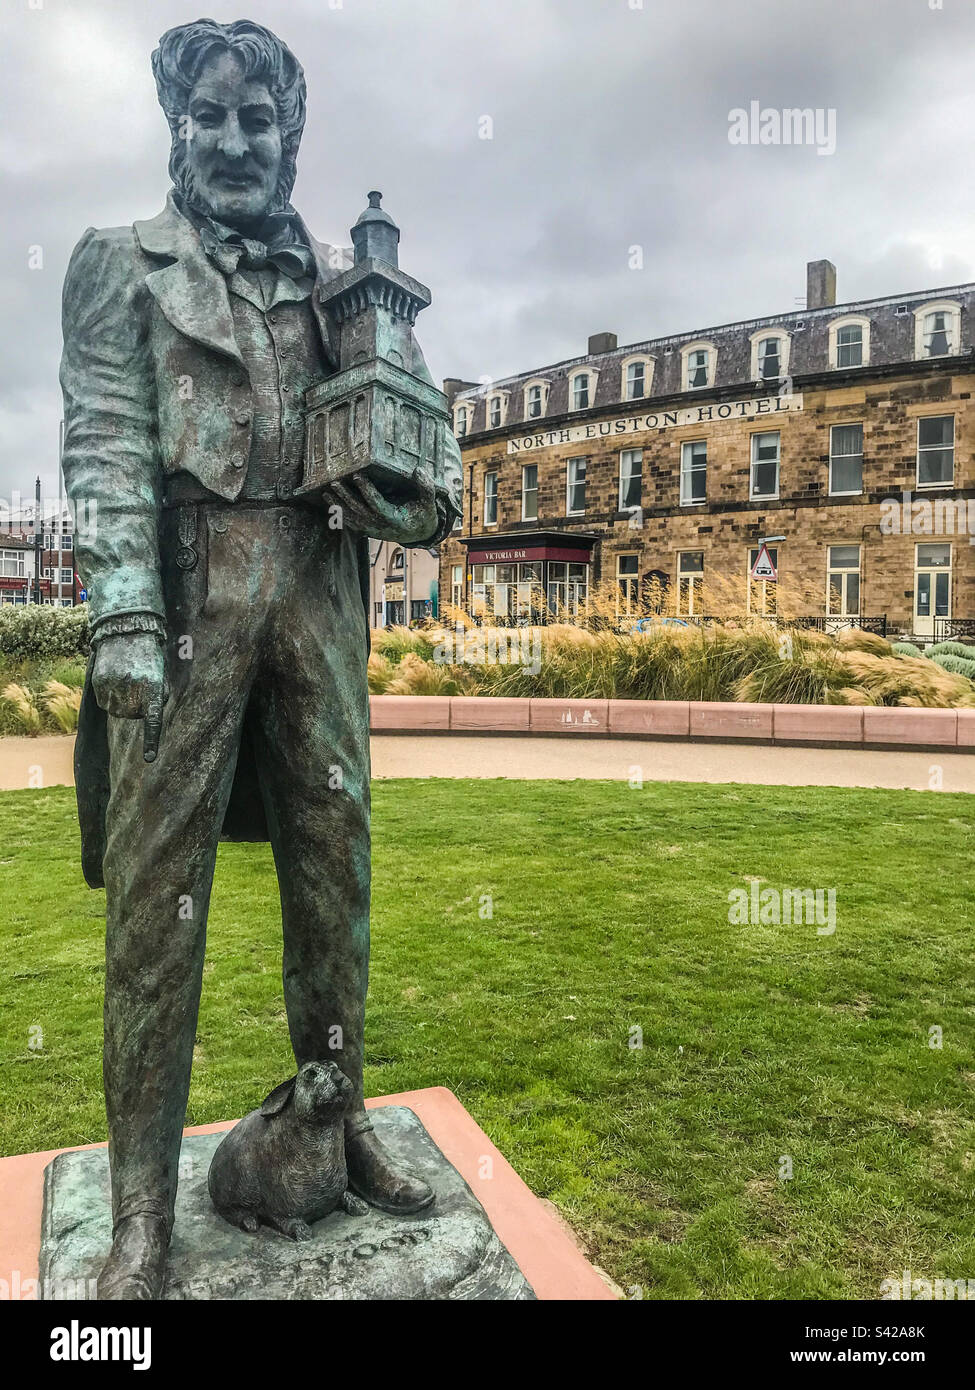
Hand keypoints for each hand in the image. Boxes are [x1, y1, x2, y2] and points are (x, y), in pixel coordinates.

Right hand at [92, 632, 167, 760]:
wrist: (126, 631)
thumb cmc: (149, 657)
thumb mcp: (160, 675)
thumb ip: (157, 697)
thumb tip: (146, 717)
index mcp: (152, 687)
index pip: (153, 719)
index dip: (151, 740)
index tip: (149, 758)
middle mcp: (132, 688)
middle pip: (133, 716)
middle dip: (137, 706)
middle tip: (139, 684)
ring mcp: (114, 686)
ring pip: (117, 711)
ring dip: (121, 702)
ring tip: (126, 679)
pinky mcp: (99, 683)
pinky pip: (104, 703)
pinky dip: (109, 696)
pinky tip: (114, 679)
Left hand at [330, 466, 438, 543]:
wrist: (418, 534)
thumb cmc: (423, 515)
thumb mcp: (428, 503)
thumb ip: (426, 487)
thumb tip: (418, 470)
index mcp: (393, 518)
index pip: (376, 502)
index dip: (366, 490)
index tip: (357, 476)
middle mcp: (380, 525)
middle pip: (358, 510)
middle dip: (346, 496)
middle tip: (334, 482)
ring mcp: (372, 529)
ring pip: (351, 518)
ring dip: (338, 505)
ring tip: (326, 492)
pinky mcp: (368, 530)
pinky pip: (351, 523)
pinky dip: (340, 514)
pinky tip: (330, 503)